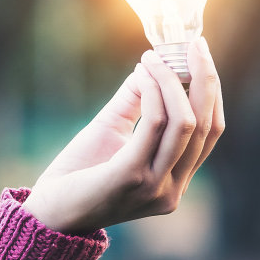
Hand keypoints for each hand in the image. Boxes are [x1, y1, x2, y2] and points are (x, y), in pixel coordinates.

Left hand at [23, 38, 223, 234]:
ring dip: (171, 81)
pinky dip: (152, 93)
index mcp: (175, 181)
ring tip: (153, 58)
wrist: (48, 213)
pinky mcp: (131, 176)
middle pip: (205, 125)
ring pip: (184, 122)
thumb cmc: (78, 175)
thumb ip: (135, 103)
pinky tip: (141, 75)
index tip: (200, 56)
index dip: (211, 91)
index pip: (210, 132)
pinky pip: (154, 125)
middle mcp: (172, 189)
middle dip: (204, 79)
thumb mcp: (112, 132)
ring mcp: (155, 186)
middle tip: (194, 46)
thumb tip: (152, 66)